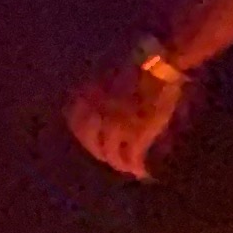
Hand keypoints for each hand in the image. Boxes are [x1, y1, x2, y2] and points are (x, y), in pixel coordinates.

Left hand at [63, 52, 185, 180]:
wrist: (157, 63)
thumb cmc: (134, 61)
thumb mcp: (103, 70)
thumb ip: (95, 88)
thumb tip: (92, 103)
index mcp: (84, 95)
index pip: (76, 123)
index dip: (84, 135)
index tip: (93, 140)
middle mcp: (94, 112)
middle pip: (90, 142)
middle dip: (100, 153)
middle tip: (111, 159)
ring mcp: (114, 124)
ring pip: (111, 153)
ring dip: (119, 163)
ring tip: (128, 168)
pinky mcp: (136, 133)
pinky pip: (131, 157)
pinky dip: (135, 166)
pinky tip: (141, 171)